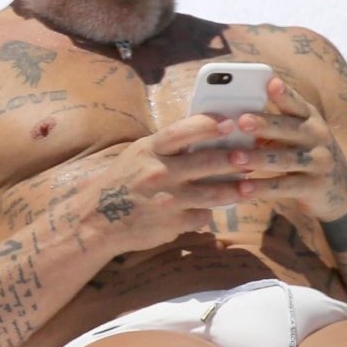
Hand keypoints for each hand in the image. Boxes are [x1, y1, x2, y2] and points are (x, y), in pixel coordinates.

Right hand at [79, 113, 251, 252]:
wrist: (95, 220)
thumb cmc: (121, 183)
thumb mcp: (138, 156)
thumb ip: (167, 148)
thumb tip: (205, 137)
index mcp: (149, 150)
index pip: (183, 131)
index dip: (209, 124)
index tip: (230, 122)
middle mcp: (159, 172)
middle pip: (207, 161)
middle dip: (234, 159)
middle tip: (251, 156)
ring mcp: (167, 200)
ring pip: (213, 192)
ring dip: (235, 189)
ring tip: (249, 186)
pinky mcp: (172, 224)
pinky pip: (201, 216)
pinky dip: (208, 213)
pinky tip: (212, 209)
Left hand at [229, 77, 346, 218]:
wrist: (339, 189)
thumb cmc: (304, 152)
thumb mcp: (296, 133)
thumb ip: (273, 124)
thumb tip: (232, 119)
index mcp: (309, 118)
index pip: (295, 103)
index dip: (284, 94)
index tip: (271, 82)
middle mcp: (317, 136)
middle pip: (289, 129)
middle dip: (265, 125)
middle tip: (241, 121)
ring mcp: (318, 162)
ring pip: (285, 159)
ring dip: (258, 158)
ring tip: (235, 158)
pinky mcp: (314, 187)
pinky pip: (285, 186)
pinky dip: (263, 187)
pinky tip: (243, 188)